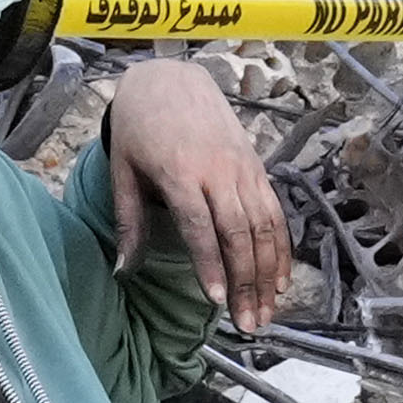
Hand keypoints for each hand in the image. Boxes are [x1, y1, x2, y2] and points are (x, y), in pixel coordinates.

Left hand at [99, 58, 295, 322]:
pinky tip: (280, 279)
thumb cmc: (139, 127)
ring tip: (265, 312)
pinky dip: (280, 248)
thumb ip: (128, 222)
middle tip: (248, 323)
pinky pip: (274, 212)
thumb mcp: (122, 171)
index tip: (216, 301)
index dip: (210, 265)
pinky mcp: (257, 167)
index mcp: (179, 172)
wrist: (170, 79)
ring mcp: (242, 169)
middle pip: (238, 234)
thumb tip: (123, 271)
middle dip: (245, 282)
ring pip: (263, 227)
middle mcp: (218, 171)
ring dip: (267, 273)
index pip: (199, 226)